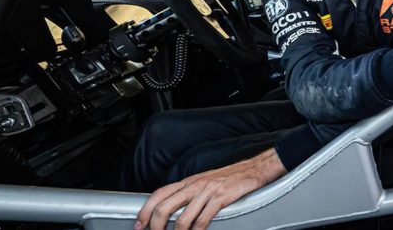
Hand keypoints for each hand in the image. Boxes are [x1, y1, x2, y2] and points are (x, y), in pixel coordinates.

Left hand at [135, 148, 285, 229]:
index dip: (145, 211)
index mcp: (188, 181)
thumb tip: (172, 208)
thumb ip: (188, 192)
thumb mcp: (204, 181)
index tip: (139, 224)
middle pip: (164, 207)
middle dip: (155, 227)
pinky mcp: (221, 198)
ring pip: (182, 217)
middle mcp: (194, 185)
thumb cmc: (230, 177)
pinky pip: (203, 219)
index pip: (159, 194)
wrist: (254, 169)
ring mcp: (207, 191)